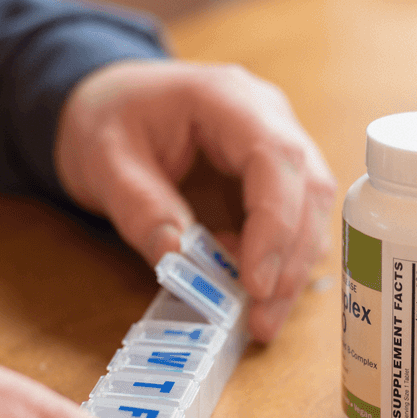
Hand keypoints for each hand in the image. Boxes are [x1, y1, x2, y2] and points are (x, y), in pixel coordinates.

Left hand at [55, 59, 337, 341]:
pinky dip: (281, 265)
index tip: (256, 282)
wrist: (110, 102)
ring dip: (292, 271)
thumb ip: (138, 206)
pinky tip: (252, 296)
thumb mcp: (104, 160)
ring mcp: (280, 146)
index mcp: (228, 98)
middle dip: (291, 260)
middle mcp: (270, 117)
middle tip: (263, 319)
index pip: (276, 158)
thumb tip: (175, 257)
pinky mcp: (277, 180)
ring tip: (259, 320)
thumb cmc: (108, 119)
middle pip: (309, 188)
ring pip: (312, 212)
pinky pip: (296, 225)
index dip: (275, 223)